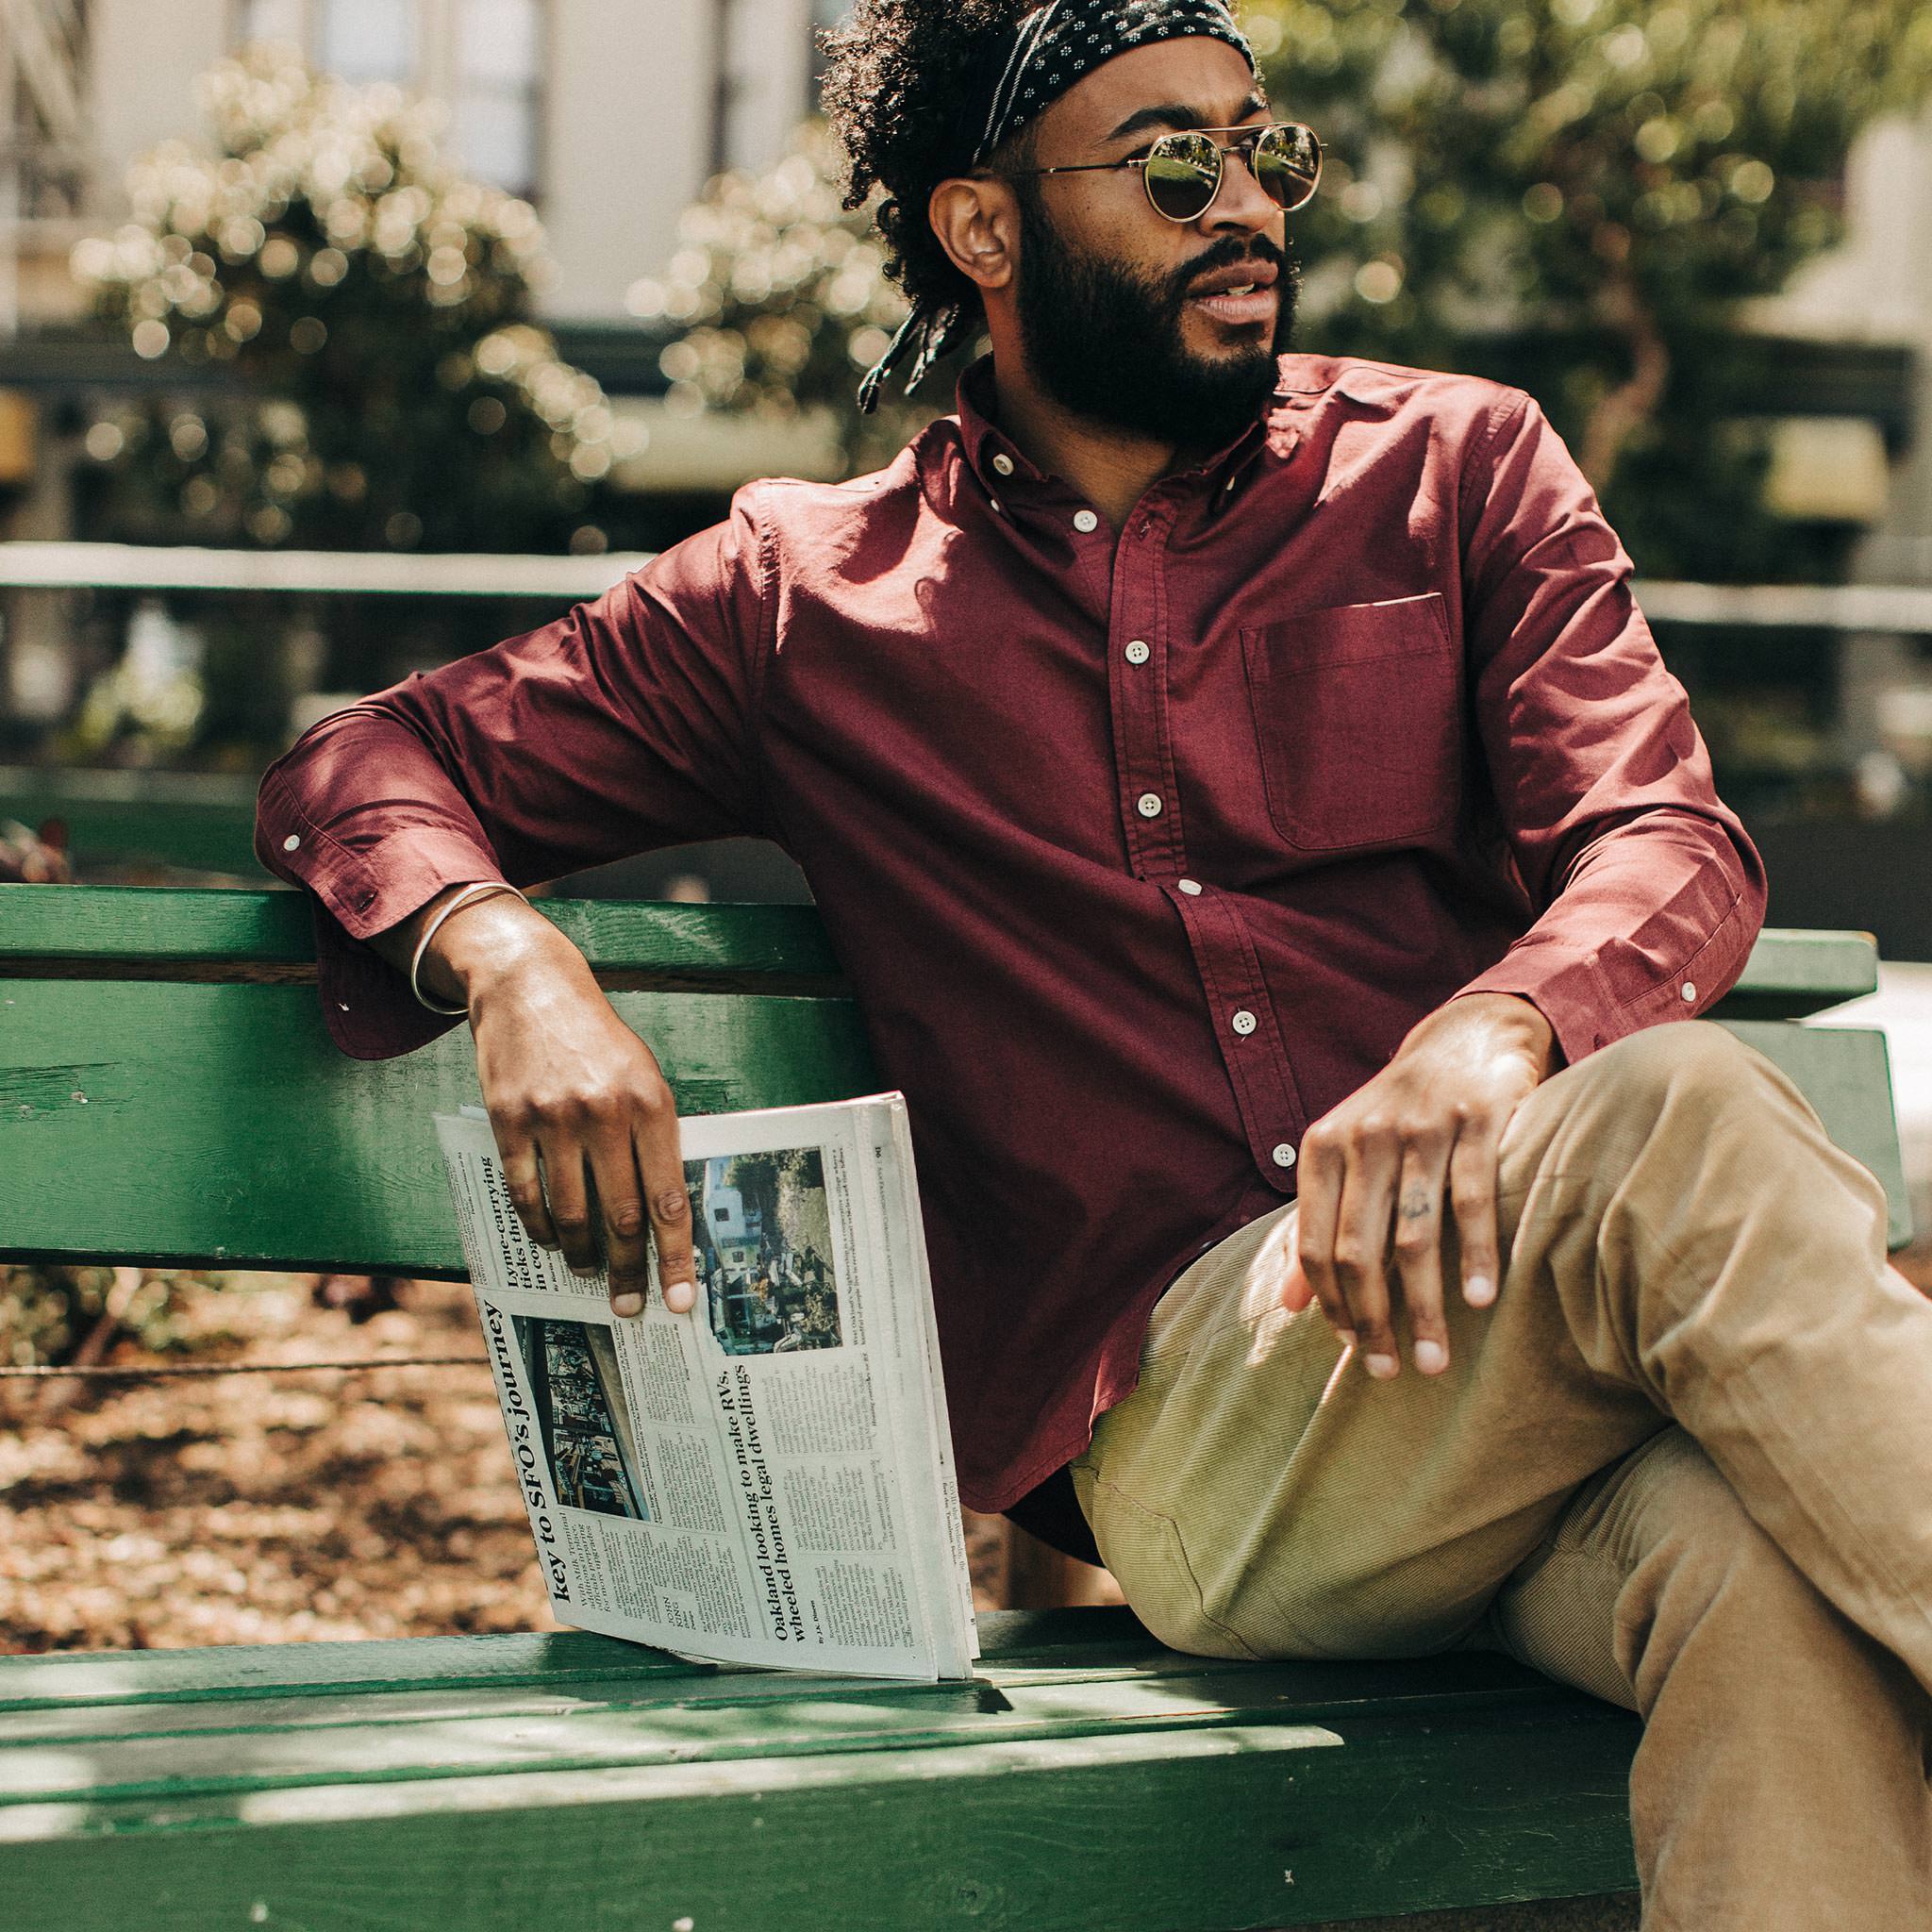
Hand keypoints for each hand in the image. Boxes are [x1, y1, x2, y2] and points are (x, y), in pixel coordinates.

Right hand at [383, 891, 698, 1320]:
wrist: (531, 987)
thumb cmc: (598, 1040)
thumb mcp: (645, 1077)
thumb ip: (656, 1138)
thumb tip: (666, 1215)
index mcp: (651, 1105)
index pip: (669, 1200)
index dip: (676, 1258)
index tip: (681, 1300)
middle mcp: (605, 1115)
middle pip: (620, 1218)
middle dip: (627, 1272)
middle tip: (630, 1305)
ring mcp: (553, 1119)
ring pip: (571, 1215)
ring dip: (581, 1256)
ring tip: (588, 1271)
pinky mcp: (509, 1121)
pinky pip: (526, 1195)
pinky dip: (540, 1228)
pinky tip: (552, 1240)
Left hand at [1280, 993, 1559, 1378]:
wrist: (1464, 1039)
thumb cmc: (1397, 1116)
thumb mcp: (1344, 1157)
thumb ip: (1317, 1226)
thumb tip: (1291, 1307)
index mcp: (1323, 1148)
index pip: (1314, 1244)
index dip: (1331, 1303)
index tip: (1354, 1349)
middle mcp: (1364, 1137)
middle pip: (1359, 1250)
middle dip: (1374, 1320)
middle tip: (1394, 1372)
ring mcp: (1420, 1127)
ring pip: (1416, 1237)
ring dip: (1426, 1308)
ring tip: (1435, 1360)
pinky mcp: (1477, 1121)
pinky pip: (1472, 1200)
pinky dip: (1477, 1255)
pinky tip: (1482, 1300)